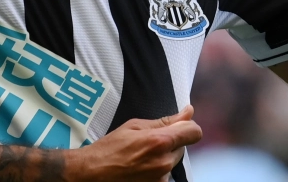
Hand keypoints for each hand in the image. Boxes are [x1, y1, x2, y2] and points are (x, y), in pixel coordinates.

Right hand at [65, 105, 202, 181]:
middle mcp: (164, 162)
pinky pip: (165, 174)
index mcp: (160, 142)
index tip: (180, 126)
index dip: (188, 127)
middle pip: (182, 147)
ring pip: (173, 161)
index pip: (194, 132)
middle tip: (147, 142)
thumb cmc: (110, 148)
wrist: (93, 173)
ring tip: (140, 156)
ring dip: (163, 156)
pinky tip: (139, 167)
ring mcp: (161, 179)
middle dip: (171, 142)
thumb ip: (165, 121)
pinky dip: (156, 169)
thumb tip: (188, 112)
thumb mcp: (134, 126)